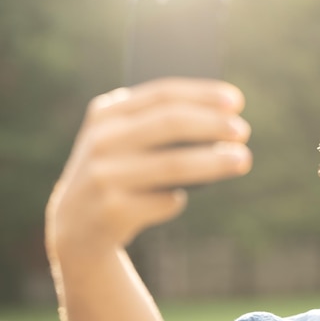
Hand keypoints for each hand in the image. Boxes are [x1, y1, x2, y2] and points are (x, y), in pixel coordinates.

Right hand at [46, 78, 251, 257]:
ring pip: (174, 164)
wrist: (75, 225)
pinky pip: (166, 201)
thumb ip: (158, 125)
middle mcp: (101, 140)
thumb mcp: (124, 141)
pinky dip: (178, 200)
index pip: (163, 94)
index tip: (237, 101)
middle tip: (243, 130)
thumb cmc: (118, 172)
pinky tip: (176, 198)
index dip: (203, 95)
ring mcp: (104, 175)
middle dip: (213, 125)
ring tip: (243, 159)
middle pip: (171, 124)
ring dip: (215, 162)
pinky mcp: (114, 210)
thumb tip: (222, 120)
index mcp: (106, 113)